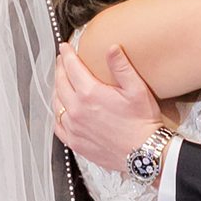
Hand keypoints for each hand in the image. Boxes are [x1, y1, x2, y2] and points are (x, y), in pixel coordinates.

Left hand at [52, 36, 170, 172]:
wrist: (143, 153)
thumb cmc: (142, 122)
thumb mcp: (137, 89)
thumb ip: (121, 67)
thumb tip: (112, 48)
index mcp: (90, 93)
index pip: (71, 67)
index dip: (67, 54)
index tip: (65, 47)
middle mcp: (77, 110)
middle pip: (61, 83)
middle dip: (60, 68)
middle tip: (62, 60)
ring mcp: (74, 127)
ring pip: (57, 103)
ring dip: (57, 89)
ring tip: (62, 82)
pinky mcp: (75, 142)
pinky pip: (58, 125)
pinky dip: (58, 114)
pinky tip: (62, 110)